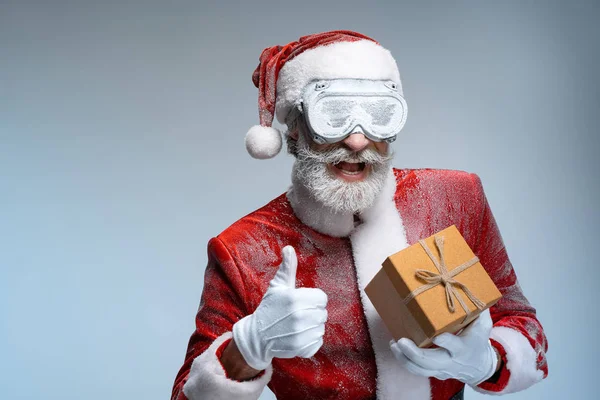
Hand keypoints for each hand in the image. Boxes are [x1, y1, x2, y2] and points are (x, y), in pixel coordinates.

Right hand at [232, 246, 327, 370]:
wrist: (257, 335)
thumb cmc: (269, 308)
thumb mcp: (277, 286)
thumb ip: (288, 268)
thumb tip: (289, 248)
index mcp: (294, 299)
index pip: (322, 298)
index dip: (313, 299)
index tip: (302, 302)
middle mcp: (298, 317)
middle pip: (323, 313)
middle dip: (313, 312)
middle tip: (299, 314)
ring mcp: (299, 334)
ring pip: (321, 328)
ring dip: (312, 327)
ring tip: (298, 325)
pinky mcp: (300, 348)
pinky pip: (318, 342)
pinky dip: (311, 340)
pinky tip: (299, 336)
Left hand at [390, 309, 497, 385]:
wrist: (479, 367)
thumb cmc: (478, 341)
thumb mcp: (483, 326)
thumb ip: (478, 309)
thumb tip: (471, 287)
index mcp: (463, 348)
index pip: (454, 345)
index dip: (445, 341)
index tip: (436, 336)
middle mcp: (450, 361)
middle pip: (431, 361)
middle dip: (414, 353)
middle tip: (401, 341)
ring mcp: (440, 368)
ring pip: (420, 369)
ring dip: (404, 358)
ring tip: (393, 344)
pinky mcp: (433, 372)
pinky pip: (417, 370)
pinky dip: (404, 361)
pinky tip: (396, 349)